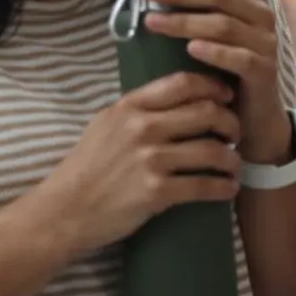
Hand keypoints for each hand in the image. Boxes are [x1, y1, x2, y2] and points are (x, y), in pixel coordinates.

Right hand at [33, 71, 240, 256]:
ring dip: (231, 159)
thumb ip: (140, 107)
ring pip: (212, 150)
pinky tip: (228, 188)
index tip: (227, 97)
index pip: (184, 83)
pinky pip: (204, 185)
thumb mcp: (106, 124)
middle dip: (230, 123)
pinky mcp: (155, 191)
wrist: (61, 212)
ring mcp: (149, 159)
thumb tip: (180, 94)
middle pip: (207, 112)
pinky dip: (223, 187)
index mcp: (130, 106)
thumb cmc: (85, 168)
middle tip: (235, 134)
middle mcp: (142, 127)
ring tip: (234, 165)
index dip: (214, 87)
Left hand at [139, 0, 290, 163]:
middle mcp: (263, 16)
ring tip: (151, 22)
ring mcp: (266, 43)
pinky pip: (239, 58)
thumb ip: (198, 8)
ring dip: (185, 22)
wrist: (252, 114)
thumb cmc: (225, 68)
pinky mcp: (265, 71)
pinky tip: (190, 50)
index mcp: (252, 0)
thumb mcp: (213, 32)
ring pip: (224, 25)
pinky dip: (214, 52)